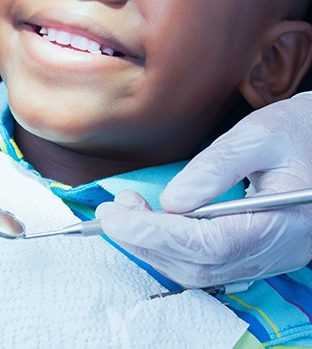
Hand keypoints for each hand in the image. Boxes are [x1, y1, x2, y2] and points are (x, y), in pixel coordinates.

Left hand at [96, 93, 311, 287]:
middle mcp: (277, 250)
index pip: (210, 244)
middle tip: (112, 211)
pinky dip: (169, 249)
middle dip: (146, 241)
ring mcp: (267, 257)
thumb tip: (171, 200)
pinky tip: (148, 225)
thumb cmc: (295, 133)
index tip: (117, 216)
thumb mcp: (258, 135)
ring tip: (124, 213)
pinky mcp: (254, 253)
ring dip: (152, 247)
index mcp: (284, 221)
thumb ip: (216, 167)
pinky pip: (205, 264)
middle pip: (199, 265)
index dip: (157, 233)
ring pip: (199, 271)